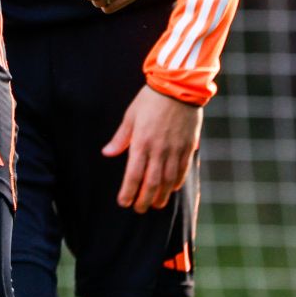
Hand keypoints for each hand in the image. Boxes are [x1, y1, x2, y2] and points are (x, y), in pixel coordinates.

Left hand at [102, 83, 202, 212]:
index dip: (128, 191)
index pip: (133, 174)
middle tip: (139, 209)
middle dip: (145, 199)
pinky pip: (183, 169)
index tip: (124, 202)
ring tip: (156, 205)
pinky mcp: (188, 146)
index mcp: (141, 142)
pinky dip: (177, 181)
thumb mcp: (131, 116)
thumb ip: (120, 137)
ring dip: (162, 195)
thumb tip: (107, 153)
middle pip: (152, 182)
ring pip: (168, 180)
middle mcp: (159, 149)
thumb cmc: (150, 99)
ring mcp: (175, 149)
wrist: (178, 87)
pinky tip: (172, 189)